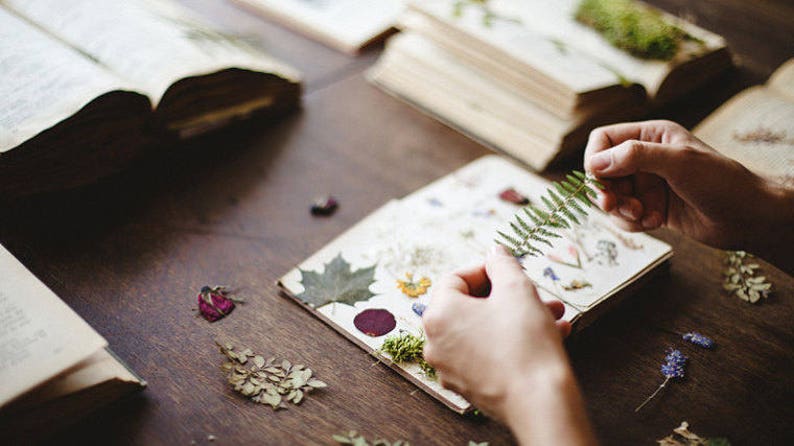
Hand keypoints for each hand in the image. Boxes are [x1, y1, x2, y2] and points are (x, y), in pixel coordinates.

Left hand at [422, 245, 594, 444]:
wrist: (539, 402)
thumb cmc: (525, 342)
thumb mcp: (517, 289)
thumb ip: (502, 264)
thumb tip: (494, 252)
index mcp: (438, 314)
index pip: (455, 278)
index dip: (486, 269)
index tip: (511, 270)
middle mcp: (435, 342)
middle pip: (470, 306)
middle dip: (509, 296)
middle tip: (538, 294)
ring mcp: (450, 368)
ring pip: (484, 331)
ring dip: (518, 318)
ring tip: (554, 315)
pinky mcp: (468, 387)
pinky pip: (488, 355)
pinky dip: (513, 343)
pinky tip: (550, 337)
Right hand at [584, 120, 793, 268]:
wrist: (749, 217)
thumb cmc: (722, 183)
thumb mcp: (678, 162)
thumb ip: (635, 156)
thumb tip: (595, 162)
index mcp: (651, 136)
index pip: (604, 140)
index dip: (595, 160)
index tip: (600, 182)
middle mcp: (645, 158)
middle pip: (602, 173)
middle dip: (608, 192)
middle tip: (615, 206)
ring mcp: (648, 184)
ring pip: (611, 197)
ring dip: (621, 211)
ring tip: (644, 216)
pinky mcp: (650, 207)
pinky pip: (624, 216)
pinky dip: (632, 223)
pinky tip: (654, 223)